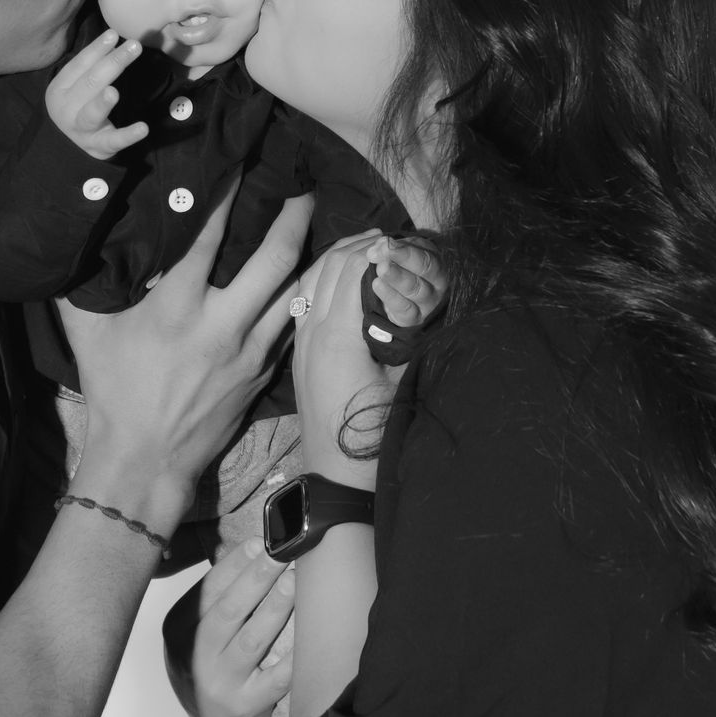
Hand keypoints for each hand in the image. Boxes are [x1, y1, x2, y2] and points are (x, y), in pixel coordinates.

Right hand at [46, 29, 149, 159]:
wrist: (67, 147)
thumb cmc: (78, 107)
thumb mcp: (78, 85)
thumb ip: (92, 64)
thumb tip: (113, 36)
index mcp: (59, 89)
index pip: (79, 66)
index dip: (96, 49)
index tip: (114, 35)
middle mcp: (67, 109)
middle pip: (90, 84)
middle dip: (112, 63)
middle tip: (134, 47)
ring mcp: (81, 130)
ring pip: (92, 114)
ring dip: (102, 103)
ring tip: (113, 92)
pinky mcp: (99, 146)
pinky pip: (114, 140)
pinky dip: (128, 135)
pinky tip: (142, 128)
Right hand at [59, 184, 312, 529]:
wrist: (145, 460)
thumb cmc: (112, 392)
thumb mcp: (88, 333)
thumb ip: (85, 285)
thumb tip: (78, 241)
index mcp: (176, 308)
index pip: (210, 237)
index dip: (227, 195)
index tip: (241, 163)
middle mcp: (221, 325)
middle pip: (274, 259)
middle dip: (293, 217)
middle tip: (302, 188)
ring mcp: (249, 352)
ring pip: (291, 291)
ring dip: (303, 254)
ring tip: (310, 225)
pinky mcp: (263, 374)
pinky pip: (288, 325)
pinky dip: (296, 296)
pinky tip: (301, 278)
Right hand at [163, 537, 294, 716]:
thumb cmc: (211, 661)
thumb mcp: (198, 627)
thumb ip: (219, 595)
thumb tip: (255, 547)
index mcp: (179, 629)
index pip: (207, 590)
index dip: (235, 564)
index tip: (260, 542)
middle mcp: (195, 656)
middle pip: (228, 611)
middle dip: (257, 578)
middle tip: (281, 554)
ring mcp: (221, 683)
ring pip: (252, 640)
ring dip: (275, 608)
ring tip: (293, 582)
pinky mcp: (247, 706)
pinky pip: (276, 678)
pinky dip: (293, 655)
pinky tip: (308, 633)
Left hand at [293, 234, 399, 483]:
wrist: (338, 481)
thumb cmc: (376, 437)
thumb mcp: (403, 383)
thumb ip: (408, 338)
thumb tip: (418, 302)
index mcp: (337, 336)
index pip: (351, 270)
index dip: (374, 249)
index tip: (397, 239)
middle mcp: (310, 333)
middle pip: (325, 268)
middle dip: (353, 245)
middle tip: (381, 235)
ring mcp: (299, 345)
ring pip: (307, 282)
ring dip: (332, 259)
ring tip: (360, 247)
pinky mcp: (297, 357)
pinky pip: (302, 303)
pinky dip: (319, 281)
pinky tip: (336, 280)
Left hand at [367, 235, 449, 327]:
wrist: (380, 304)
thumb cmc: (391, 271)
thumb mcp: (392, 254)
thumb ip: (387, 246)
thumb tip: (380, 241)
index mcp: (433, 260)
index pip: (424, 251)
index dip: (404, 247)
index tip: (383, 243)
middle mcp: (436, 281)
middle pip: (426, 267)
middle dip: (403, 257)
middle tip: (381, 254)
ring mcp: (427, 302)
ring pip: (416, 288)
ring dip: (397, 276)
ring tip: (380, 268)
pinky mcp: (414, 318)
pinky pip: (405, 308)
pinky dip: (391, 296)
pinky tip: (377, 284)